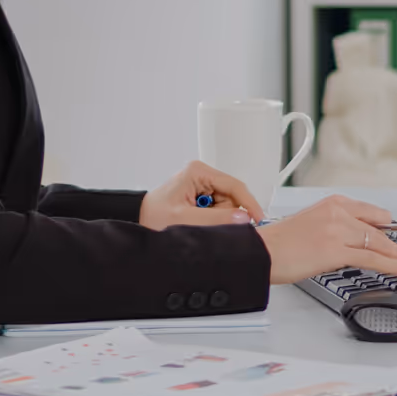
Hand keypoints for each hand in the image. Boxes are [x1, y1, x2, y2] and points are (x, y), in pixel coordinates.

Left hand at [138, 160, 266, 229]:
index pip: (234, 185)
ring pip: (227, 203)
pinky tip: (199, 221)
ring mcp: (203, 184)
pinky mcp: (201, 194)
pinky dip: (214, 217)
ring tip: (198, 222)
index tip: (258, 219)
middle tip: (209, 223)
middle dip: (227, 213)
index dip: (249, 203)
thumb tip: (243, 217)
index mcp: (198, 172)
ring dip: (218, 217)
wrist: (139, 221)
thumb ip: (216, 218)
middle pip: (232, 196)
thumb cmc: (153, 217)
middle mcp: (202, 174)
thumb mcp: (185, 218)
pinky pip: (219, 208)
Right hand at [255, 194, 396, 283]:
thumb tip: (352, 244)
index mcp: (333, 203)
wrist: (258, 252)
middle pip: (379, 231)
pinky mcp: (337, 249)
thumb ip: (335, 228)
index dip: (389, 231)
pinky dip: (395, 266)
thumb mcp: (312, 225)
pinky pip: (374, 259)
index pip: (372, 215)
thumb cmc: (278, 244)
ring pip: (381, 245)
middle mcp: (338, 212)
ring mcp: (339, 230)